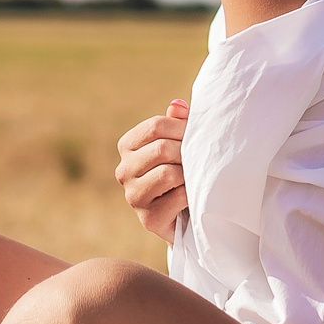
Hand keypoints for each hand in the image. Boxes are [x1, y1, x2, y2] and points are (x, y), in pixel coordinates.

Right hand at [114, 99, 189, 242]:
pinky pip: (178, 197)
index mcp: (127, 146)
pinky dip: (191, 194)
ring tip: (194, 176)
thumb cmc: (182, 169)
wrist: (185, 212)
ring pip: (168, 174)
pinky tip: (193, 196)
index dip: (182, 128)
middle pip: (161, 149)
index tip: (196, 135)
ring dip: (188, 175)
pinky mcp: (148, 219)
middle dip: (187, 152)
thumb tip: (177, 105)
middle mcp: (123, 171)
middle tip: (200, 158)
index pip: (155, 126)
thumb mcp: (180, 142)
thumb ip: (178, 122)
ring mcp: (133, 196)